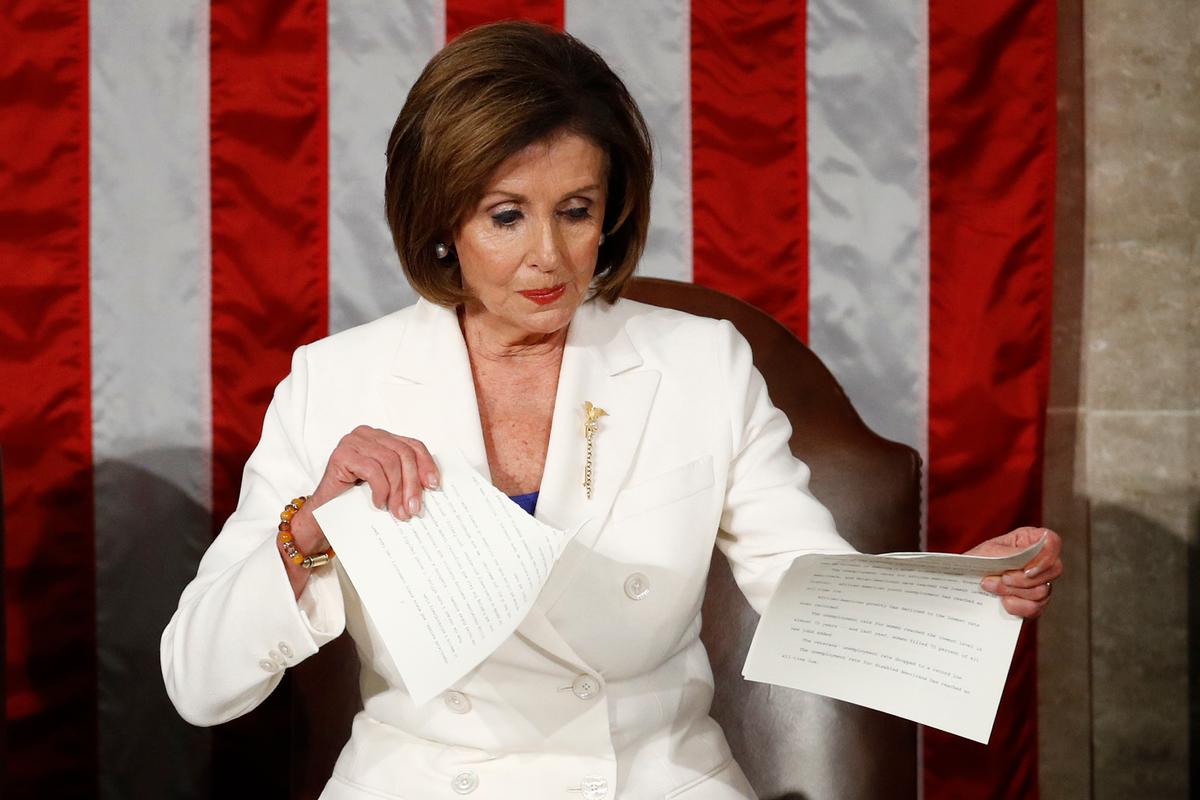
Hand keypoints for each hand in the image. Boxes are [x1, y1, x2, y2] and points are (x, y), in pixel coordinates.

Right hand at [290, 426, 439, 555]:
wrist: (323, 514)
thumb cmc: (356, 498)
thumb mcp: (387, 484)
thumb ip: (404, 477)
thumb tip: (431, 486)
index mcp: (382, 437)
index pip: (413, 445)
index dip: (426, 465)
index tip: (434, 486)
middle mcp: (368, 434)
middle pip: (404, 454)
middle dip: (412, 484)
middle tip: (414, 508)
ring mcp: (353, 441)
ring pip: (390, 462)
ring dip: (397, 491)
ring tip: (398, 511)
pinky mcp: (342, 454)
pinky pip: (373, 470)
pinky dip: (380, 489)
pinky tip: (378, 503)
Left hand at [967, 526, 1061, 618]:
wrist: (963, 584)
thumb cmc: (975, 562)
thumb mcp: (987, 552)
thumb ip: (1009, 555)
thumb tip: (1027, 564)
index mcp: (1028, 541)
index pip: (1052, 542)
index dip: (1046, 557)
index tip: (1026, 570)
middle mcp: (1039, 561)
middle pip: (1054, 570)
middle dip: (1024, 579)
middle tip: (1002, 579)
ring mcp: (1039, 583)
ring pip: (1044, 591)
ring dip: (1015, 591)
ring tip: (992, 586)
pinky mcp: (1034, 603)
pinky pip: (1036, 608)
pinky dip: (1017, 606)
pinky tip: (1003, 602)